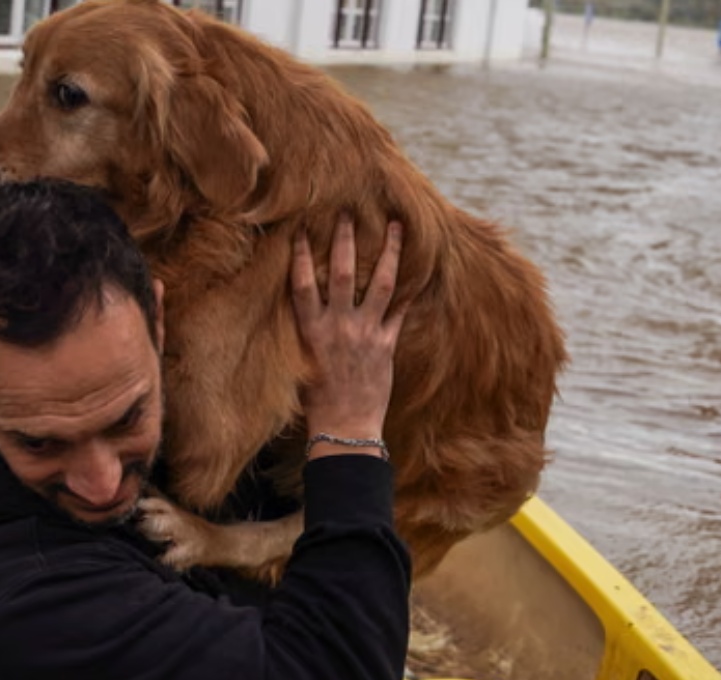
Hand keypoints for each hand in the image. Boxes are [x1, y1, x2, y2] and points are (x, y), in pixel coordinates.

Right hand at [290, 214, 409, 455]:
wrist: (344, 427)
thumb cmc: (317, 399)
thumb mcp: (302, 360)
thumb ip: (307, 330)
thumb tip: (306, 304)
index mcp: (311, 330)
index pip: (303, 283)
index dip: (303, 254)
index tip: (303, 228)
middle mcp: (338, 326)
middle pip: (344, 272)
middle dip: (346, 239)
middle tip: (348, 211)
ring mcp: (366, 333)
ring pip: (382, 283)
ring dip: (391, 252)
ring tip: (397, 226)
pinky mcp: (387, 345)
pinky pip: (401, 311)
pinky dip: (410, 290)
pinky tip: (418, 269)